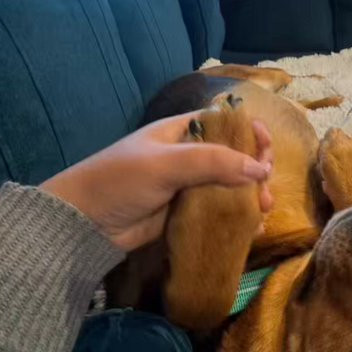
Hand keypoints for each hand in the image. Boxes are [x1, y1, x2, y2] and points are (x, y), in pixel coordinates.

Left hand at [40, 113, 272, 251]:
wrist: (86, 223)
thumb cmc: (121, 181)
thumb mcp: (166, 164)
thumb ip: (213, 163)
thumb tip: (260, 169)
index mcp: (182, 132)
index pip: (225, 123)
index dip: (249, 132)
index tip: (266, 146)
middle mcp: (189, 157)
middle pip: (235, 158)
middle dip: (256, 169)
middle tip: (266, 186)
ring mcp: (189, 188)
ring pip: (231, 188)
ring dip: (252, 197)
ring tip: (263, 210)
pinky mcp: (186, 215)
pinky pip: (219, 213)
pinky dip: (238, 218)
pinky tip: (253, 228)